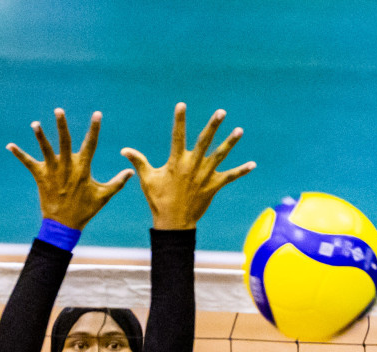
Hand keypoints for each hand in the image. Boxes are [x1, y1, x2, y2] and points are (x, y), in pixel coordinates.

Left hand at [7, 109, 133, 230]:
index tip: (97, 114)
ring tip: (35, 124)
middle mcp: (67, 167)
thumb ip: (117, 183)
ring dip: (40, 136)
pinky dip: (19, 154)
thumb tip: (131, 172)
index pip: (91, 144)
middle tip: (59, 110)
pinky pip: (28, 163)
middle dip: (61, 125)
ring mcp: (53, 171)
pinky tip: (10, 145)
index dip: (94, 128)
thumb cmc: (85, 210)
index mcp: (83, 169)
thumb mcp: (103, 196)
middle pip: (64, 141)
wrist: (64, 225)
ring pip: (46, 150)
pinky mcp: (41, 177)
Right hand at [122, 103, 255, 229]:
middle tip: (221, 112)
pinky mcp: (213, 186)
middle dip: (213, 126)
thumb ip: (138, 161)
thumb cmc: (159, 200)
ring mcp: (204, 176)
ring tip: (239, 130)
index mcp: (176, 162)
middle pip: (204, 141)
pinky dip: (241, 171)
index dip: (179, 120)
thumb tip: (124, 150)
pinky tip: (252, 165)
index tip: (181, 105)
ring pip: (220, 155)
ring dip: (230, 143)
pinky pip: (230, 177)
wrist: (173, 222)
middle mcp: (192, 166)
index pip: (177, 136)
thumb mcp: (147, 179)